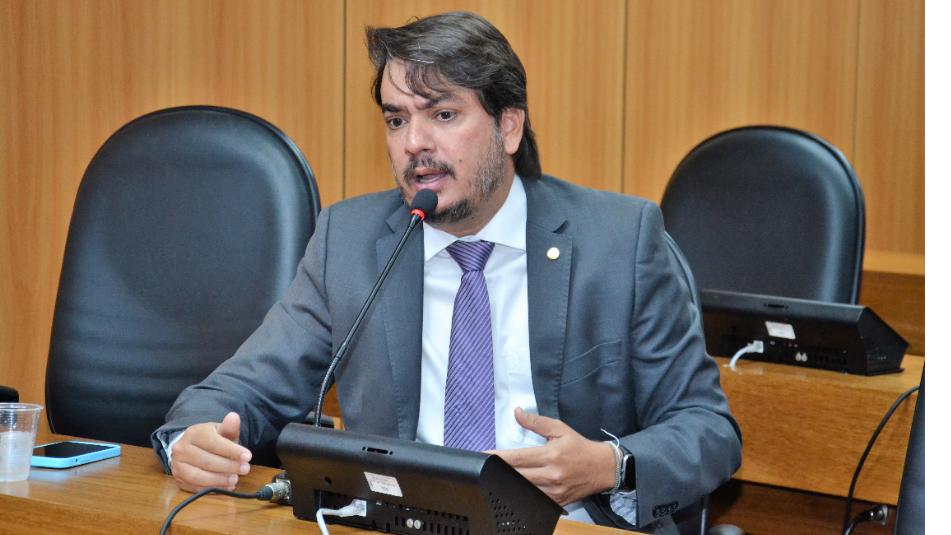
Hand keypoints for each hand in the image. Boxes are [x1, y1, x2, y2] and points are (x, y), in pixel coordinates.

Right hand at [169, 412, 251, 492]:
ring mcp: (177, 465)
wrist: (193, 448)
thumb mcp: (221, 431)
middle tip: (245, 469)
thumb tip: (234, 417)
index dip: (232, 451)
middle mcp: (182, 449)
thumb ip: (229, 427)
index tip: (248, 456)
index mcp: (194, 433)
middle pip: (206, 461)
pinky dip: (212, 489)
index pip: (214, 443)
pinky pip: (195, 488)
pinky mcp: (179, 480)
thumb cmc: (211, 440)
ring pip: (198, 476)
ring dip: (219, 480)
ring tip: (235, 479)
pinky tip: (226, 487)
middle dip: (228, 466)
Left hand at [490, 408, 616, 504]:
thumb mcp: (560, 429)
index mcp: (551, 456)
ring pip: (522, 490)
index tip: (483, 455)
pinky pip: (533, 500)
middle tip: (485, 465)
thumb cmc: (580, 448)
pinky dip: (522, 493)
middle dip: (498, 471)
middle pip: (515, 476)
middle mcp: (551, 475)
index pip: (517, 458)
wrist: (603, 468)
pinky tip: (514, 487)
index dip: (497, 458)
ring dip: (508, 483)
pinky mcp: (556, 502)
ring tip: (496, 475)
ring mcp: (553, 491)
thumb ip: (536, 422)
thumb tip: (518, 413)